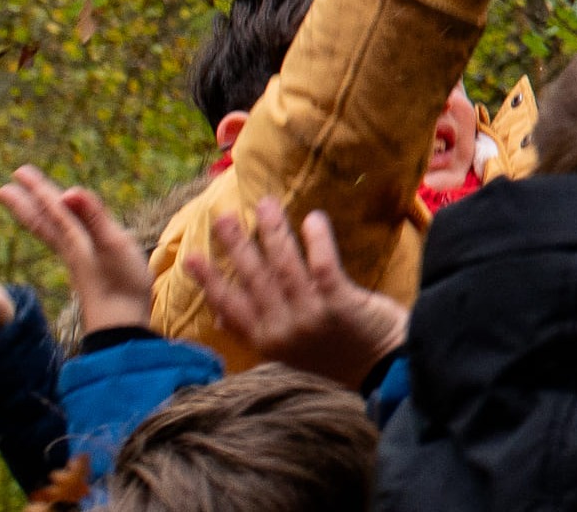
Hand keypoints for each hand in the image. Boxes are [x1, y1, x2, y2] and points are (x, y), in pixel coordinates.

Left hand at [0, 167, 150, 335]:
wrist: (120, 325)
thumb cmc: (122, 284)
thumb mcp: (112, 245)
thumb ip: (92, 217)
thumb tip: (67, 191)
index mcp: (75, 239)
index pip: (52, 208)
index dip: (37, 190)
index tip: (18, 173)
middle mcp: (70, 248)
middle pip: (42, 221)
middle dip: (26, 203)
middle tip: (5, 189)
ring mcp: (77, 259)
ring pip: (49, 233)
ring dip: (35, 215)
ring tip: (23, 205)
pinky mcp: (86, 268)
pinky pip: (61, 242)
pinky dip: (53, 231)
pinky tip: (59, 232)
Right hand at [177, 198, 405, 387]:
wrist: (386, 370)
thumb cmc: (339, 356)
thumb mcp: (290, 353)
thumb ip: (259, 332)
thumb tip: (221, 317)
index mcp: (267, 341)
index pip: (231, 306)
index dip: (210, 281)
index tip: (190, 257)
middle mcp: (283, 330)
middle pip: (254, 279)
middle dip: (236, 246)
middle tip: (222, 217)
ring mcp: (310, 317)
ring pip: (284, 268)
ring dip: (272, 233)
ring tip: (264, 205)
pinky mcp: (340, 304)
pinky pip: (322, 266)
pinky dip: (316, 241)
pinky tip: (311, 218)